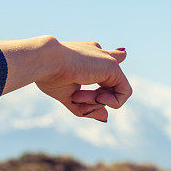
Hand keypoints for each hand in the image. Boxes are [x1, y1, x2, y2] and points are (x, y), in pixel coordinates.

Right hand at [0, 35, 131, 122]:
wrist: (46, 62)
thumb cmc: (50, 76)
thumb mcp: (70, 96)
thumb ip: (88, 105)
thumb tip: (106, 116)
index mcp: (87, 57)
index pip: (108, 57)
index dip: (116, 57)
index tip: (122, 54)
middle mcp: (99, 56)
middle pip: (109, 84)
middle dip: (92, 99)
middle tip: (75, 97)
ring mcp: (107, 60)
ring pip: (113, 92)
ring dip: (95, 102)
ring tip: (78, 95)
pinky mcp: (113, 66)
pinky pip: (124, 92)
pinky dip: (112, 102)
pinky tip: (98, 97)